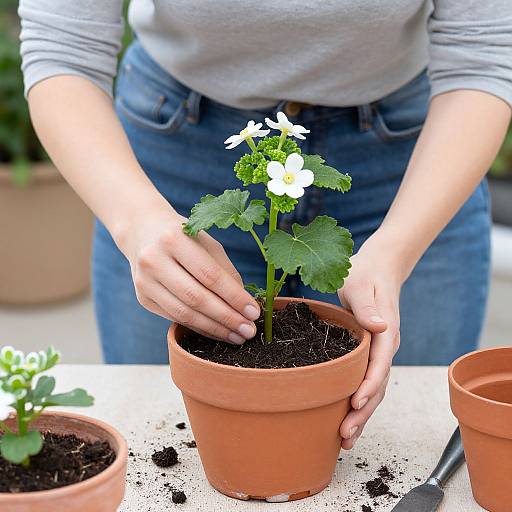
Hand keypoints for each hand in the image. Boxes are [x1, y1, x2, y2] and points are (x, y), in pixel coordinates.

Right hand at [117, 203, 260, 343]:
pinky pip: (175, 318)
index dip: (234, 297)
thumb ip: (225, 272)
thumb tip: (245, 306)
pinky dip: (199, 328)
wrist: (142, 231)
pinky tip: (218, 332)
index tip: (254, 312)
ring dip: (214, 329)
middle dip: (227, 318)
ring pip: (184, 314)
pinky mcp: (143, 298)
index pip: (210, 275)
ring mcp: (145, 281)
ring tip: (237, 336)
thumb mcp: (207, 243)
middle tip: (249, 330)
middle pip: (196, 298)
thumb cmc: (184, 236)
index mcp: (174, 239)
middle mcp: (154, 260)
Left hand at [337, 232, 407, 448]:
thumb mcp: (360, 284)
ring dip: (361, 414)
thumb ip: (367, 306)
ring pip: (373, 389)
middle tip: (345, 435)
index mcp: (385, 332)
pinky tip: (345, 418)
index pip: (380, 364)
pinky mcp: (370, 354)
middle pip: (377, 385)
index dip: (369, 386)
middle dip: (363, 412)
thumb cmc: (365, 273)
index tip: (355, 404)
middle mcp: (385, 347)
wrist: (377, 268)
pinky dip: (358, 402)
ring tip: (345, 439)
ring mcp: (379, 352)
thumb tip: (380, 326)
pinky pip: (365, 381)